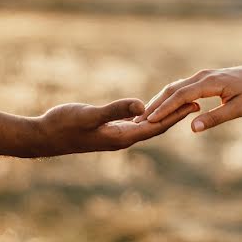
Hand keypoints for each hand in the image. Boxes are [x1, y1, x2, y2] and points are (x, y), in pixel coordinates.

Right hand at [34, 98, 198, 155]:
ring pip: (146, 125)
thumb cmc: (63, 125)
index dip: (177, 115)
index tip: (195, 104)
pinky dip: (146, 115)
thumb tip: (142, 105)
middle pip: (156, 126)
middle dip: (177, 115)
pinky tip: (149, 110)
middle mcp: (122, 139)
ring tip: (180, 105)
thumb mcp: (89, 115)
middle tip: (197, 102)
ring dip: (163, 116)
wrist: (43, 137)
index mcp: (122, 137)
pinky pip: (133, 123)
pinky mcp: (106, 131)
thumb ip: (115, 110)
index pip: (157, 126)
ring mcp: (114, 136)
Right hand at [139, 60, 241, 131]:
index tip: (150, 120)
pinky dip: (168, 97)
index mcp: (210, 83)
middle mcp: (202, 76)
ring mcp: (201, 76)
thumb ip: (215, 118)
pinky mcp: (202, 79)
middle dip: (155, 104)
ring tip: (145, 115)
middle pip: (172, 89)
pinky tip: (161, 107)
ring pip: (174, 87)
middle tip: (139, 120)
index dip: (164, 108)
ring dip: (159, 100)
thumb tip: (193, 128)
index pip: (181, 96)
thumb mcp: (238, 109)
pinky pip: (181, 87)